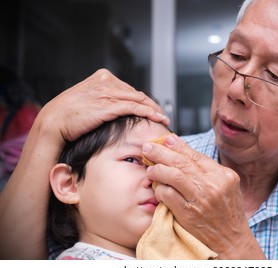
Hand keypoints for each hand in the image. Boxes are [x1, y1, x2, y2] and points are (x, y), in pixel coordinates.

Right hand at [37, 68, 168, 142]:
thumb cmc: (68, 114)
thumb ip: (104, 98)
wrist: (54, 121)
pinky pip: (135, 107)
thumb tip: (118, 107)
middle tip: (162, 115)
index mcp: (102, 77)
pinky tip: (157, 118)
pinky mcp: (110, 104)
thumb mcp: (88, 100)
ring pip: (139, 99)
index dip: (143, 100)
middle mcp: (107, 81)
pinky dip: (149, 113)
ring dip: (154, 110)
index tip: (152, 109)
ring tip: (164, 119)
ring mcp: (109, 92)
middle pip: (137, 93)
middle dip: (151, 105)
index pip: (129, 89)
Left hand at [142, 134, 264, 258]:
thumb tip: (181, 150)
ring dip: (158, 170)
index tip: (165, 140)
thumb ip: (208, 170)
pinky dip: (160, 190)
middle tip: (147, 148)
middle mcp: (213, 185)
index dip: (177, 146)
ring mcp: (201, 199)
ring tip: (150, 169)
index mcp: (224, 175)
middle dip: (161, 152)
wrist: (231, 240)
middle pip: (182, 162)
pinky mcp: (189, 214)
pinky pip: (168, 195)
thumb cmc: (227, 211)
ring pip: (174, 176)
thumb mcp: (226, 186)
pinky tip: (157, 188)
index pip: (195, 155)